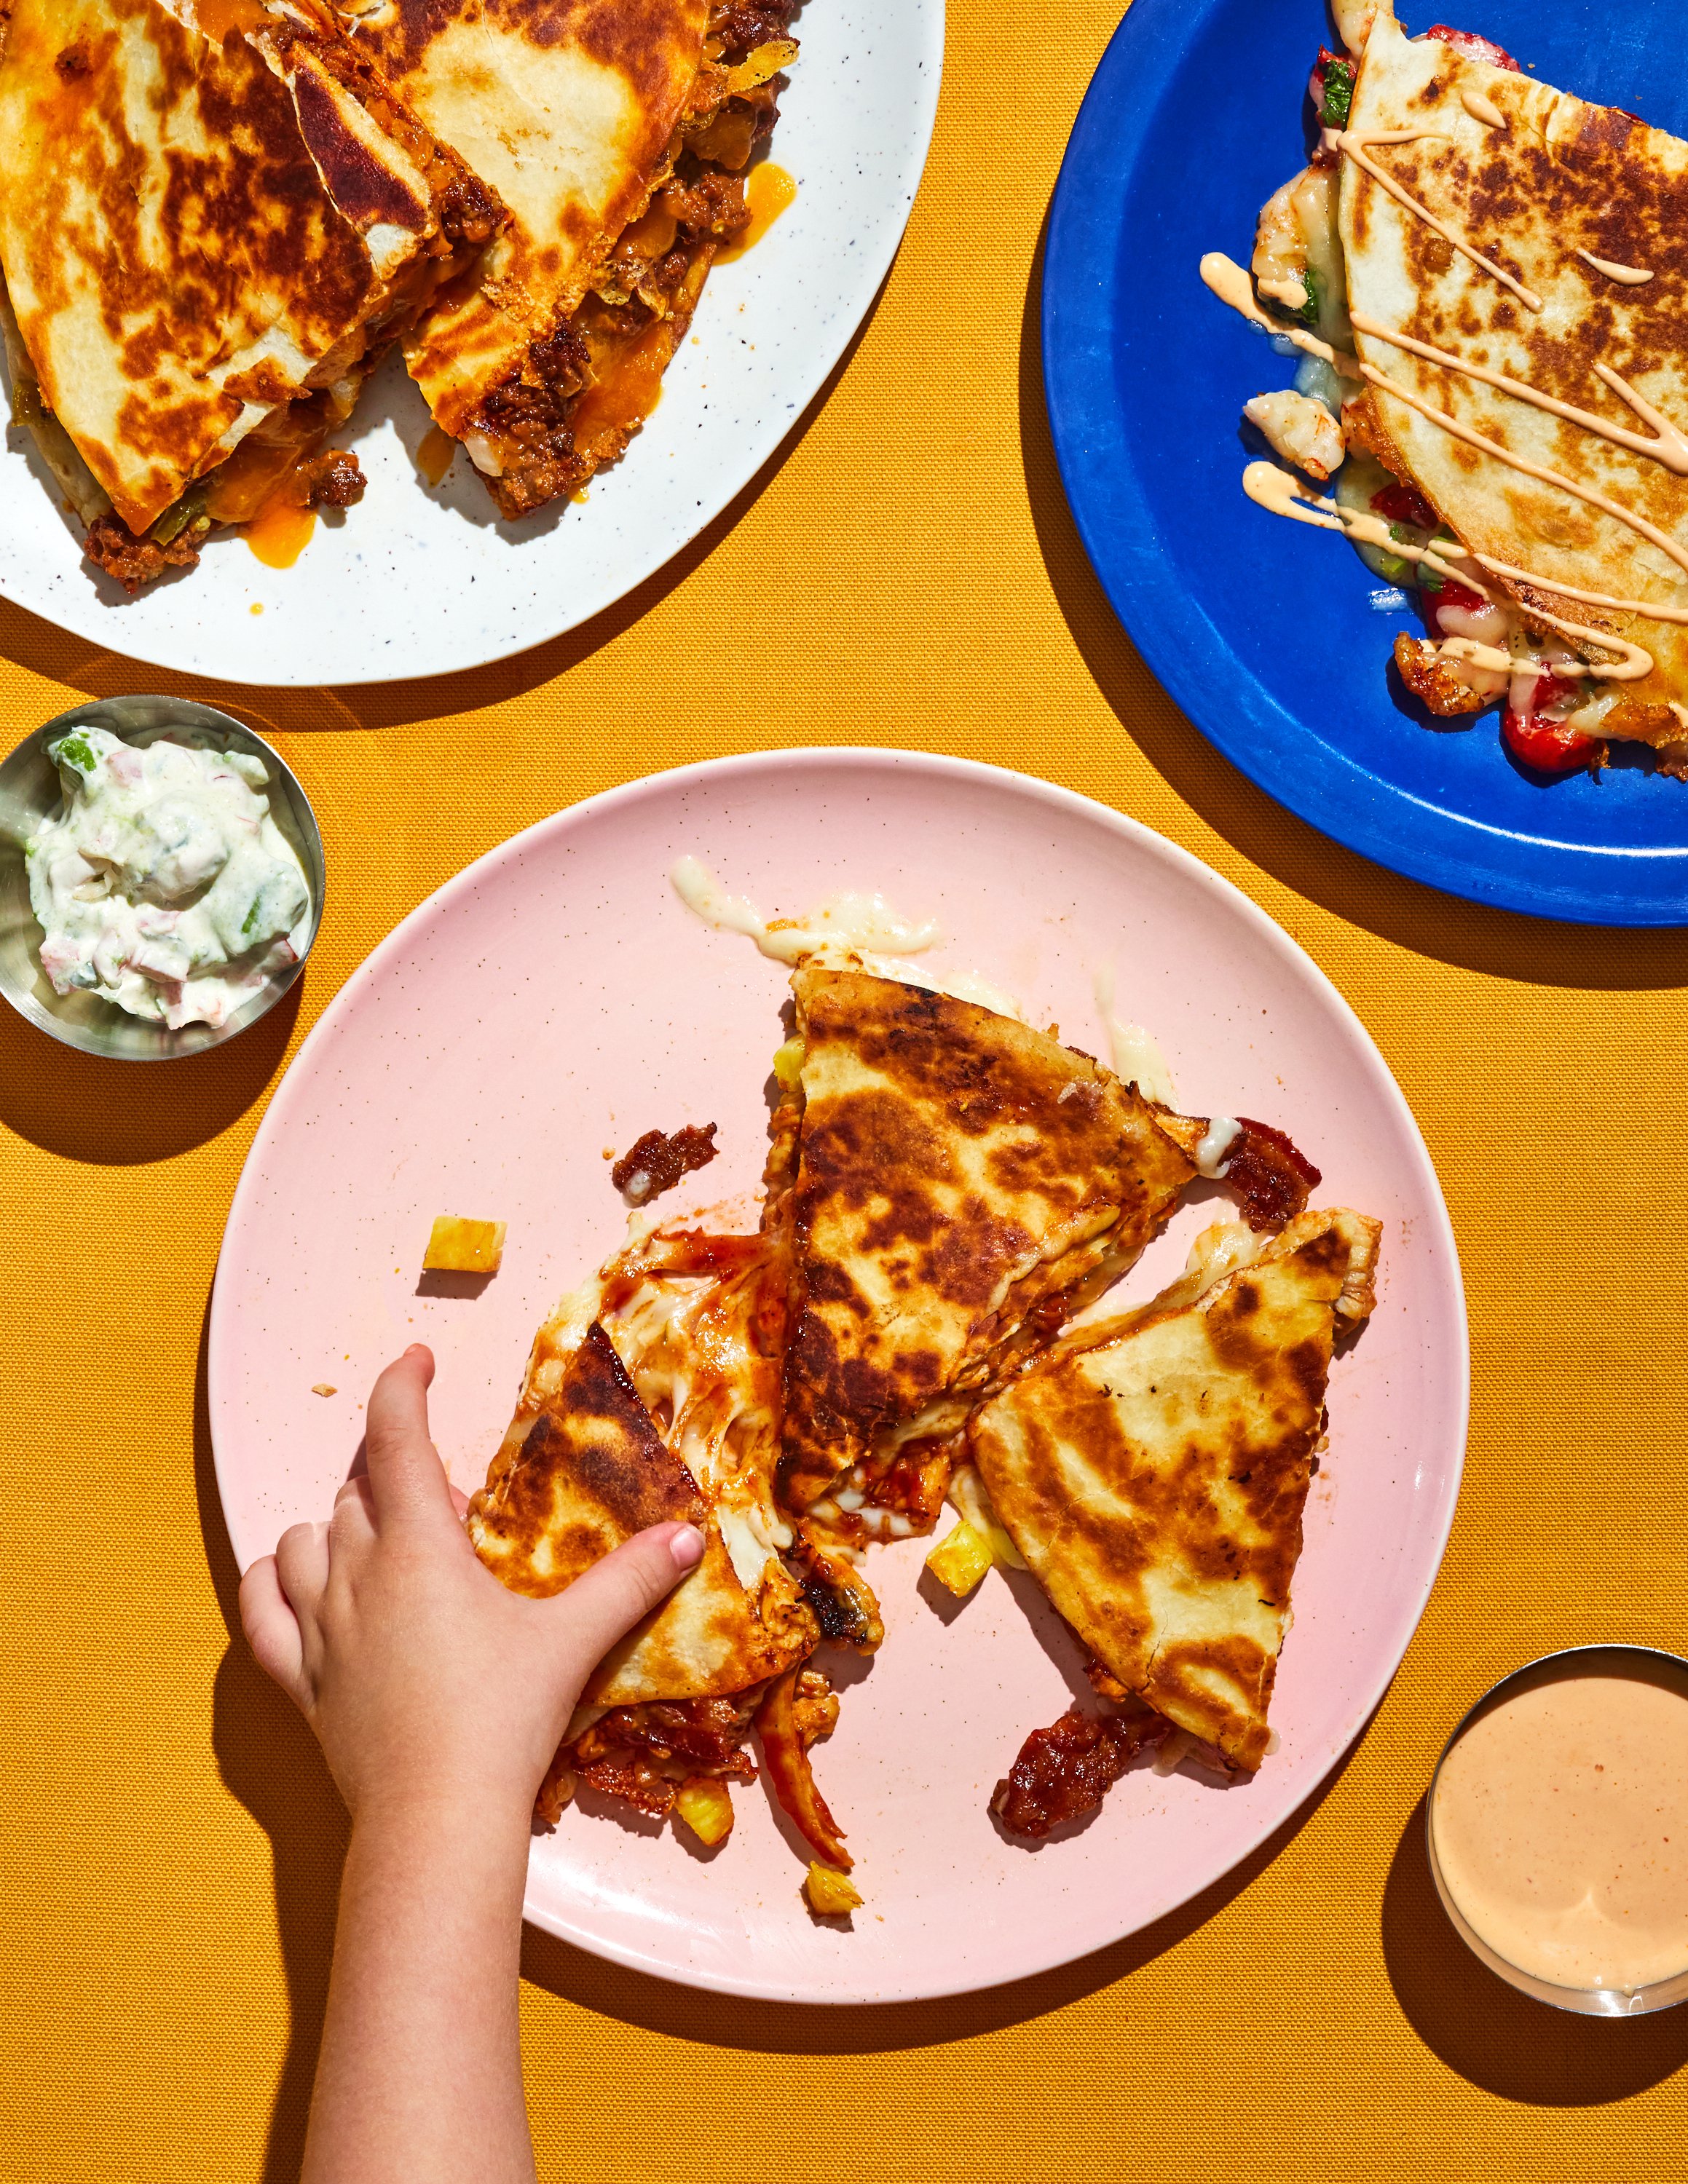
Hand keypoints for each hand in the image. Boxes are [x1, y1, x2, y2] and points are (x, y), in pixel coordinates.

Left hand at [239, 1343, 703, 1824]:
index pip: (395, 1435)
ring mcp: (318, 1627)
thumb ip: (629, 1581)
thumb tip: (687, 1536)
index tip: (420, 1360)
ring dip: (340, 1523)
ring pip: (305, 1538)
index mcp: (417, 1547)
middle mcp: (356, 1573)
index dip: (402, 1384)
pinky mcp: (297, 1679)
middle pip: (356, 1488)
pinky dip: (275, 1581)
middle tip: (453, 1509)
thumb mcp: (573, 1641)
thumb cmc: (503, 1720)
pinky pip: (261, 1608)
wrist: (436, 1819)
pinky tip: (300, 1581)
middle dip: (397, 1474)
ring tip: (388, 1545)